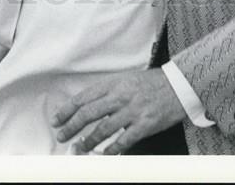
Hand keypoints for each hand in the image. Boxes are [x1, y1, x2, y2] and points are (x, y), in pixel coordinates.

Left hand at [51, 69, 183, 154]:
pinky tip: (103, 154)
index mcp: (113, 83)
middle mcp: (120, 96)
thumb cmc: (150, 83)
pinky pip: (123, 140)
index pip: (84, 97)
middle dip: (72, 126)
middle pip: (89, 113)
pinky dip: (111, 149)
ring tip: (78, 148)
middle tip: (61, 136)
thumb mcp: (125, 80)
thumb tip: (85, 106)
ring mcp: (132, 111)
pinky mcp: (144, 125)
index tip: (57, 120)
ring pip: (103, 129)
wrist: (177, 86)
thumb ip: (107, 92)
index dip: (67, 110)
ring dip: (88, 141)